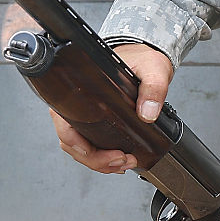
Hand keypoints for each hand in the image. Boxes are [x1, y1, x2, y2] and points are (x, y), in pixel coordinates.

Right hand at [51, 43, 175, 173]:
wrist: (145, 57)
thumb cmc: (141, 58)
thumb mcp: (152, 68)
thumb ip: (153, 88)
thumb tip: (147, 113)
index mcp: (79, 89)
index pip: (65, 128)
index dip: (80, 148)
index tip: (103, 154)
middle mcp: (76, 104)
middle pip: (72, 143)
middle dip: (96, 160)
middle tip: (121, 161)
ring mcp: (84, 114)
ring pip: (80, 148)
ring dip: (100, 162)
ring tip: (124, 163)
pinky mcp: (94, 121)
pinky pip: (89, 145)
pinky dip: (102, 157)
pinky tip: (119, 160)